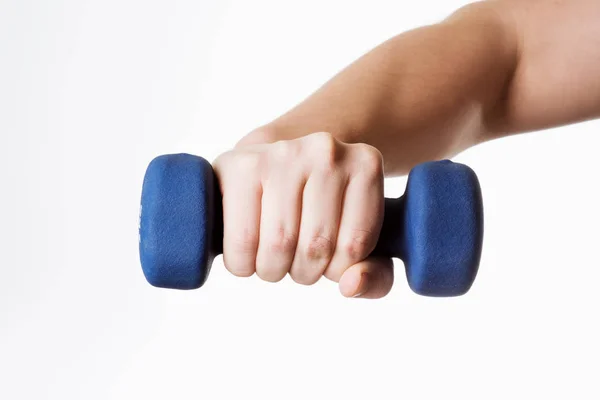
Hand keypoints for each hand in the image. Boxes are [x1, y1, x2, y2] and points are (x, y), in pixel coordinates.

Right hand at [213, 132, 392, 297]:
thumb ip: (376, 276)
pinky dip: (242, 264)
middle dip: (303, 271)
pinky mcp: (243, 165)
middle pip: (316, 245)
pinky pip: (243, 240)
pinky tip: (246, 253)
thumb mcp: (357, 240)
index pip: (355, 246)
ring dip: (272, 270)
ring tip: (272, 257)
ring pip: (279, 245)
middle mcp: (326, 151)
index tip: (327, 258)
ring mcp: (282, 154)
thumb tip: (350, 286)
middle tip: (295, 260)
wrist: (269, 169)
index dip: (336, 269)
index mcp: (365, 165)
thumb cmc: (318, 211)